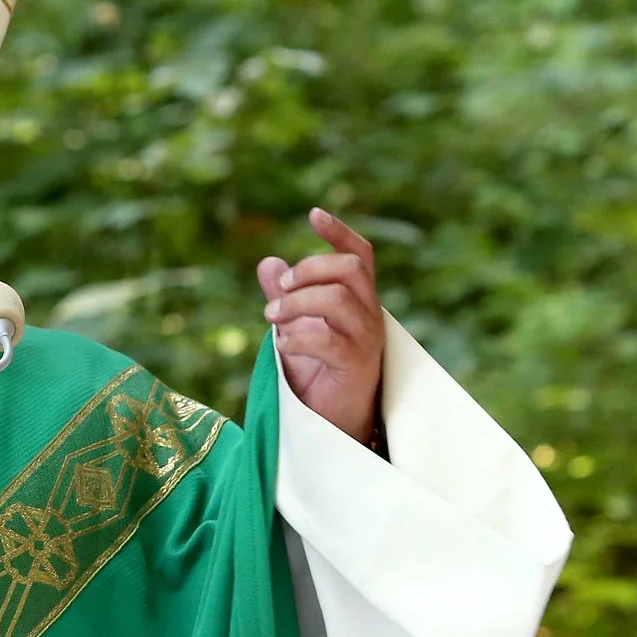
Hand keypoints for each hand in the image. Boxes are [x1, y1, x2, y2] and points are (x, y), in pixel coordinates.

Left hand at [256, 209, 383, 445]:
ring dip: (296, 303)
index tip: (313, 214)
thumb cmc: (317, 372)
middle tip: (280, 288)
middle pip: (350, 269)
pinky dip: (300, 337)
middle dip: (309, 269)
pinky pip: (330, 341)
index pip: (359, 255)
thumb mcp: (295, 327)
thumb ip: (284, 296)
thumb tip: (267, 262)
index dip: (340, 232)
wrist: (332, 422)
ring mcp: (367, 340)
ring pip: (339, 300)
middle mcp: (369, 315)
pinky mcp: (357, 367)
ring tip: (270, 318)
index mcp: (358, 300)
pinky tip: (282, 344)